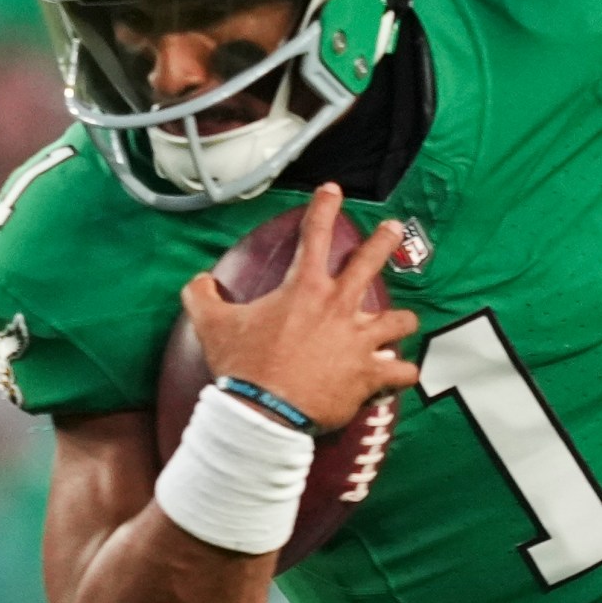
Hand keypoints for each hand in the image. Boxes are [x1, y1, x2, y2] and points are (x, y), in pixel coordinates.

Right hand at [181, 184, 422, 427]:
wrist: (264, 412)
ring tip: (401, 322)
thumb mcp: (212, 324)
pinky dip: (401, 373)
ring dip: (401, 321)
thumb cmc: (242, 365)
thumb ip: (202, 296)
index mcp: (304, 289)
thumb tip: (199, 281)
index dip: (323, 208)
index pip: (314, 235)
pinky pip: (402, 372)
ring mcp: (360, 340)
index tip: (333, 190)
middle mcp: (339, 307)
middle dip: (383, 241)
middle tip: (394, 228)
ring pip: (400, 320)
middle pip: (370, 262)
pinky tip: (398, 374)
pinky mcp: (370, 374)